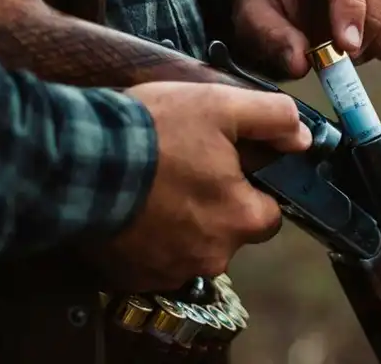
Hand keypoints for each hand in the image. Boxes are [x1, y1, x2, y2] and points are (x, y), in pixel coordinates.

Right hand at [99, 82, 311, 290]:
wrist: (78, 159)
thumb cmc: (153, 132)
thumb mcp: (220, 105)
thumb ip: (271, 118)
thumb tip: (302, 137)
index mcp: (241, 219)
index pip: (269, 211)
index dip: (252, 185)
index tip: (227, 164)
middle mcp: (212, 256)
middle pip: (228, 229)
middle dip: (213, 203)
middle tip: (185, 167)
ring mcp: (171, 271)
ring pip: (192, 244)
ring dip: (180, 220)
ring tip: (155, 182)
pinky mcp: (135, 276)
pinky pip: (155, 257)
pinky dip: (149, 235)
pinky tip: (135, 204)